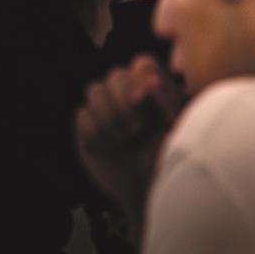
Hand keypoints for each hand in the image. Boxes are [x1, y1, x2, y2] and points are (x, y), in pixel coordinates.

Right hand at [76, 55, 182, 241]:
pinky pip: (82, 116)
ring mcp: (106, 108)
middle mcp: (129, 92)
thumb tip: (151, 80)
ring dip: (107, 117)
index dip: (140, 78)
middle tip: (136, 129)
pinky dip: (94, 133)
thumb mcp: (173, 130)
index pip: (142, 63)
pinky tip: (108, 149)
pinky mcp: (88, 126)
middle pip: (115, 75)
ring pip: (94, 90)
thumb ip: (164, 103)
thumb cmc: (167, 157)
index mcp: (155, 87)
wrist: (146, 189)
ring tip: (122, 141)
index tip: (143, 99)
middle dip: (122, 102)